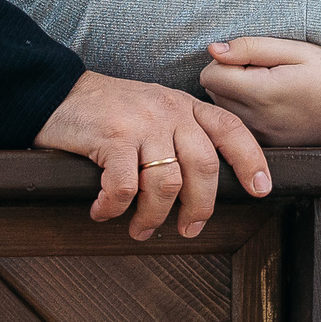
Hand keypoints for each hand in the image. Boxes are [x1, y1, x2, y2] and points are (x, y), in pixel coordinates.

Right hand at [32, 70, 272, 240]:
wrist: (58, 91)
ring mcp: (143, 124)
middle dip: (201, 208)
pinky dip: (114, 209)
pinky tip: (102, 212)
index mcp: (184, 106)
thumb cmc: (108, 110)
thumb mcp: (154, 109)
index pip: (230, 130)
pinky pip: (124, 188)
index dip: (251, 161)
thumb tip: (201, 183)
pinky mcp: (113, 137)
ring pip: (167, 184)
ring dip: (154, 217)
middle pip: (204, 168)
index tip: (262, 189)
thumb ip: (179, 133)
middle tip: (189, 229)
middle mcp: (170, 112)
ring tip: (140, 228)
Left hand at [200, 37, 320, 145]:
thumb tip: (213, 49)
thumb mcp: (298, 50)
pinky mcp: (275, 146)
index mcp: (263, 94)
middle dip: (229, 76)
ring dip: (236, 94)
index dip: (226, 58)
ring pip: (226, 112)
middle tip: (264, 65)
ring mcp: (266, 138)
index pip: (210, 75)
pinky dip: (248, 112)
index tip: (252, 53)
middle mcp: (259, 122)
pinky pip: (244, 126)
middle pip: (213, 94)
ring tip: (270, 81)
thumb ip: (251, 48)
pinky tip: (276, 100)